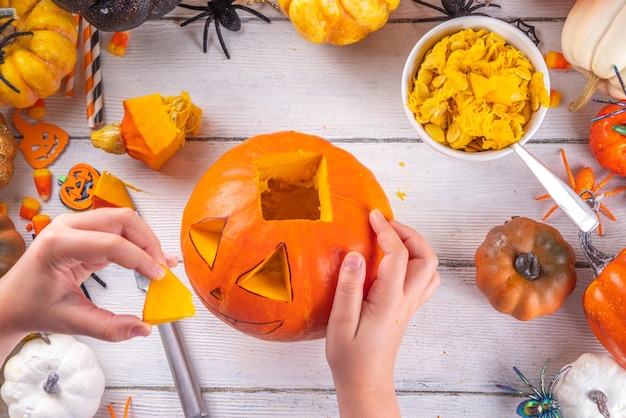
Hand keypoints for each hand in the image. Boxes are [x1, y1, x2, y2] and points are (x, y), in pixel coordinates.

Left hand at [0, 208, 176, 362]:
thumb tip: (141, 328)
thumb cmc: (33, 307)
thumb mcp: (71, 321)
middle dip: (148, 242)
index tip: (158, 276)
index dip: (141, 259)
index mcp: (58, 244)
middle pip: (122, 219)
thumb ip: (109, 328)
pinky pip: (118, 228)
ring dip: (145, 239)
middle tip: (162, 267)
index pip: (112, 244)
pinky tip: (149, 257)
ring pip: (123, 219)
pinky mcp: (84, 230)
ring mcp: (75, 225)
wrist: (12, 302)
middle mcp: (67, 227)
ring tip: (160, 262)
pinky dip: (137, 241)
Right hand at [326, 209, 439, 417]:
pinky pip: (424, 279)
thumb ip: (349, 288)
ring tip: (391, 238)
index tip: (372, 216)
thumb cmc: (350, 357)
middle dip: (408, 233)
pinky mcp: (407, 309)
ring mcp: (410, 305)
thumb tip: (356, 255)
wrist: (365, 382)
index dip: (386, 231)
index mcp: (389, 301)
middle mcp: (406, 300)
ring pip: (430, 267)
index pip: (398, 255)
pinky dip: (415, 261)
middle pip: (426, 257)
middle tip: (384, 224)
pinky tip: (395, 261)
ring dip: (415, 246)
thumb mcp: (341, 323)